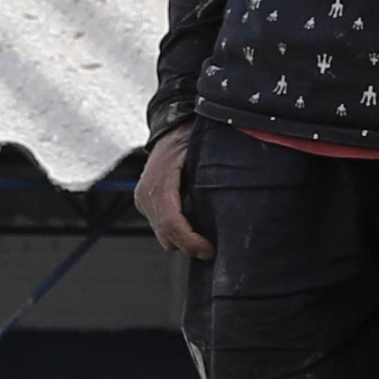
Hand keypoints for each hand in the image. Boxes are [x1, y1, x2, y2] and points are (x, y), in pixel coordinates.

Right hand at [136, 130, 207, 259]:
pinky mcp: (144, 203)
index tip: (210, 251)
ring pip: (162, 235)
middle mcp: (146, 194)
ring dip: (182, 238)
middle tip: (212, 246)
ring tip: (204, 232)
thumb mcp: (205, 156)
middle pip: (166, 236)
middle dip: (189, 245)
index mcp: (160, 183)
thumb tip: (235, 205)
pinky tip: (193, 220)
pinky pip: (160, 226)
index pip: (172, 224)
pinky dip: (177, 229)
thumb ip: (215, 181)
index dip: (191, 243)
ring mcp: (143, 199)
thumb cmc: (191, 138)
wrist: (171, 128)